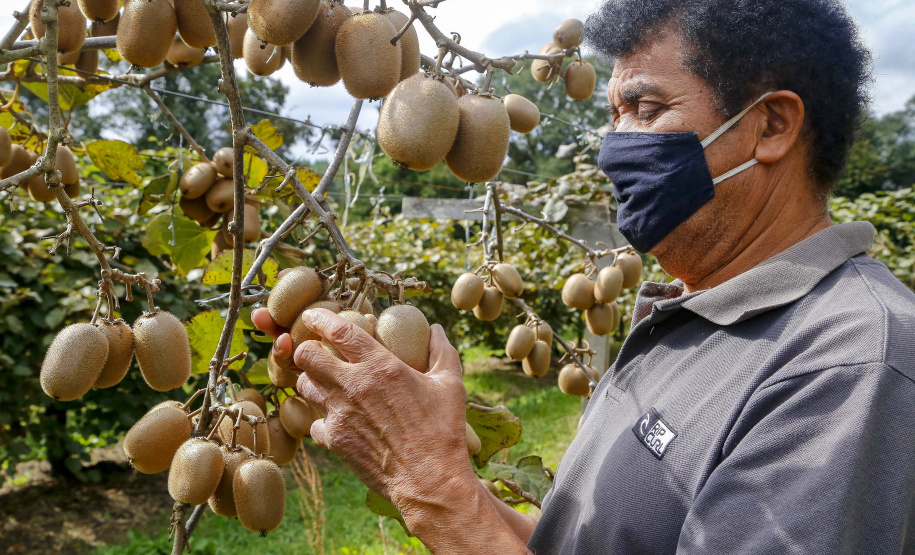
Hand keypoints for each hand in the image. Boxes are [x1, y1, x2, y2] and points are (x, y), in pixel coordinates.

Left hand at [252, 306, 532, 551]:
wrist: (429, 480)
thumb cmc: (443, 430)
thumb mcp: (450, 384)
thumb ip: (441, 350)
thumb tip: (435, 328)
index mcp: (381, 366)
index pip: (337, 331)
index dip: (319, 318)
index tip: (313, 314)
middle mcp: (353, 386)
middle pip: (306, 355)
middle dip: (307, 348)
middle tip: (316, 351)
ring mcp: (340, 414)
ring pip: (305, 386)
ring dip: (311, 380)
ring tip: (325, 382)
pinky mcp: (335, 440)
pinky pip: (314, 422)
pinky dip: (321, 417)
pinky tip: (337, 418)